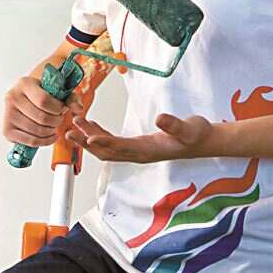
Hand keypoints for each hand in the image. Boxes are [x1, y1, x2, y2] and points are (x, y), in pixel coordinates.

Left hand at [65, 112, 216, 162]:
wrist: (205, 142)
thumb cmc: (197, 135)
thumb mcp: (189, 128)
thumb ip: (174, 125)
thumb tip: (160, 118)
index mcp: (148, 150)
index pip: (120, 148)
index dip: (103, 143)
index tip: (86, 138)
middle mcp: (139, 153)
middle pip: (106, 152)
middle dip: (86, 143)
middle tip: (68, 132)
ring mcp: (137, 151)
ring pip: (107, 148)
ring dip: (89, 139)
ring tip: (73, 126)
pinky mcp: (138, 145)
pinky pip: (113, 143)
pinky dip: (99, 135)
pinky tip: (91, 126)